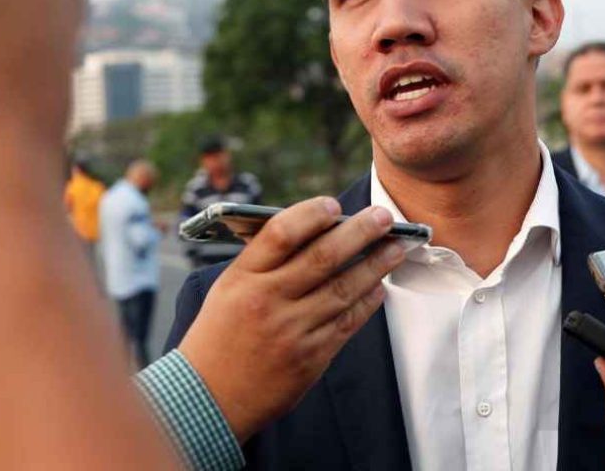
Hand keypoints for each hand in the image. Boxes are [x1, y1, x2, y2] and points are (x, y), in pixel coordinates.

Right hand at [179, 198, 405, 440]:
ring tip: (395, 248)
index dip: (311, 214)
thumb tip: (315, 232)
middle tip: (385, 217)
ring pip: (344, 289)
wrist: (209, 399)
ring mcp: (291, 331)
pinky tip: (379, 287)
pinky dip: (367, 302)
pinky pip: (347, 323)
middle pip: (323, 257)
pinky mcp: (310, 358)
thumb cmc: (219, 337)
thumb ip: (264, 263)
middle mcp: (267, 301)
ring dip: (375, 266)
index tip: (334, 205)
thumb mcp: (228, 290)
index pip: (281, 233)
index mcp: (242, 278)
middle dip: (360, 233)